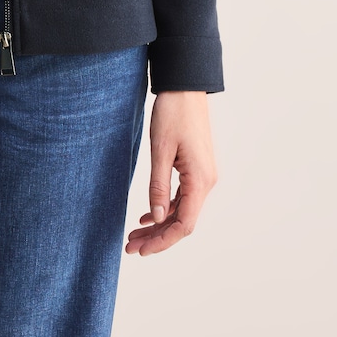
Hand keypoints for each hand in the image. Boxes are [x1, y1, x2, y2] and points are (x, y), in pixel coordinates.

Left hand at [125, 90, 217, 255]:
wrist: (184, 87)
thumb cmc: (173, 113)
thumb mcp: (160, 149)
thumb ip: (159, 185)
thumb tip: (157, 218)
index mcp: (200, 180)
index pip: (184, 225)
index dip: (162, 241)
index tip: (140, 250)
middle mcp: (206, 182)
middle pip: (183, 221)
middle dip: (157, 237)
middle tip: (130, 246)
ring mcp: (202, 175)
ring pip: (182, 210)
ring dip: (159, 224)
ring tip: (134, 234)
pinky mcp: (196, 168)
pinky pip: (182, 197)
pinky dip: (165, 208)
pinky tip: (148, 215)